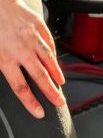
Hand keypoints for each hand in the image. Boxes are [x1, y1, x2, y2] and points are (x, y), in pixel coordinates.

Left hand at [0, 0, 65, 117]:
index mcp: (6, 58)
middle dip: (51, 91)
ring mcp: (32, 37)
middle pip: (40, 75)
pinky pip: (49, 42)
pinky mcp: (38, 25)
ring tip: (60, 83)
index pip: (21, 86)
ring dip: (55, 73)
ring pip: (48, 59)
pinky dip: (53, 53)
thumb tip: (7, 77)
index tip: (40, 112)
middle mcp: (22, 49)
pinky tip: (55, 60)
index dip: (31, 102)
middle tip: (60, 102)